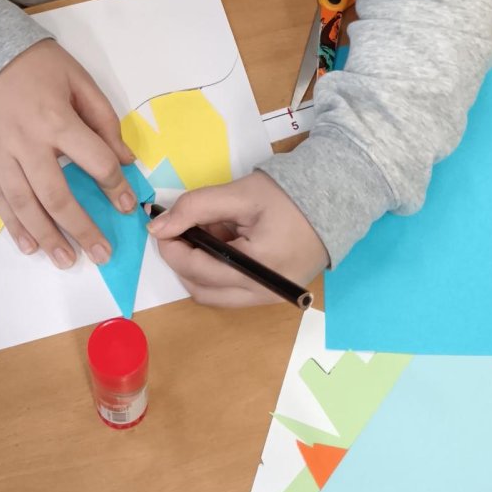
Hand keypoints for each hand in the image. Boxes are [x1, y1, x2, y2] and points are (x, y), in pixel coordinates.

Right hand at [0, 41, 134, 268]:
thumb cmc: (35, 64)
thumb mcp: (77, 79)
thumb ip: (103, 119)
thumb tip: (124, 158)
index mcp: (56, 118)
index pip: (93, 161)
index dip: (115, 185)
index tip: (127, 205)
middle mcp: (27, 142)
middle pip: (57, 195)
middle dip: (82, 228)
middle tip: (101, 254)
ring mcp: (0, 154)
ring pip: (25, 204)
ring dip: (47, 236)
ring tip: (66, 259)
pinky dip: (14, 225)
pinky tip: (29, 245)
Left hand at [149, 172, 327, 306]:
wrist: (334, 199)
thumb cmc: (289, 195)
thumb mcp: (240, 194)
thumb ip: (196, 207)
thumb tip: (158, 227)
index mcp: (258, 269)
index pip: (197, 269)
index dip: (171, 247)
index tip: (161, 226)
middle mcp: (263, 294)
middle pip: (202, 289)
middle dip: (183, 259)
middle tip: (183, 229)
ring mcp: (270, 298)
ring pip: (215, 295)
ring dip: (200, 267)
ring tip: (212, 231)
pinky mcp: (273, 294)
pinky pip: (233, 292)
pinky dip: (219, 270)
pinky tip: (229, 240)